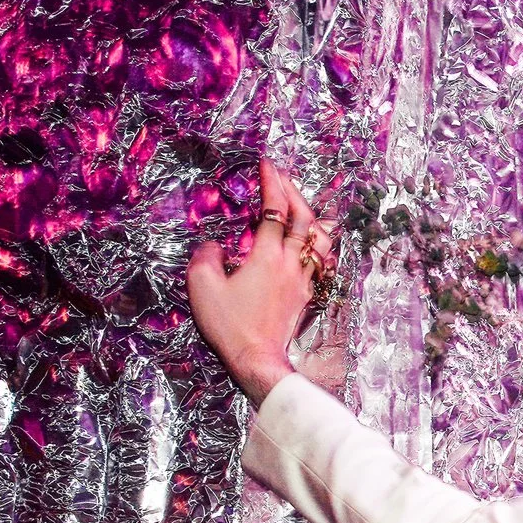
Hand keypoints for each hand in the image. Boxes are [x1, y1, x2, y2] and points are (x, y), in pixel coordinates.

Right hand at [187, 158, 336, 405]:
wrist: (257, 357)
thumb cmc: (229, 324)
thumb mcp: (203, 286)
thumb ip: (206, 257)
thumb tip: (213, 245)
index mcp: (268, 256)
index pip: (274, 210)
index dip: (272, 183)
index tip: (267, 165)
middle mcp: (292, 263)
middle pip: (303, 218)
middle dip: (293, 192)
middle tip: (282, 176)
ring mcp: (303, 280)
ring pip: (319, 239)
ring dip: (310, 216)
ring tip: (300, 204)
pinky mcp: (306, 295)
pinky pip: (319, 261)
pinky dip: (316, 243)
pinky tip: (310, 243)